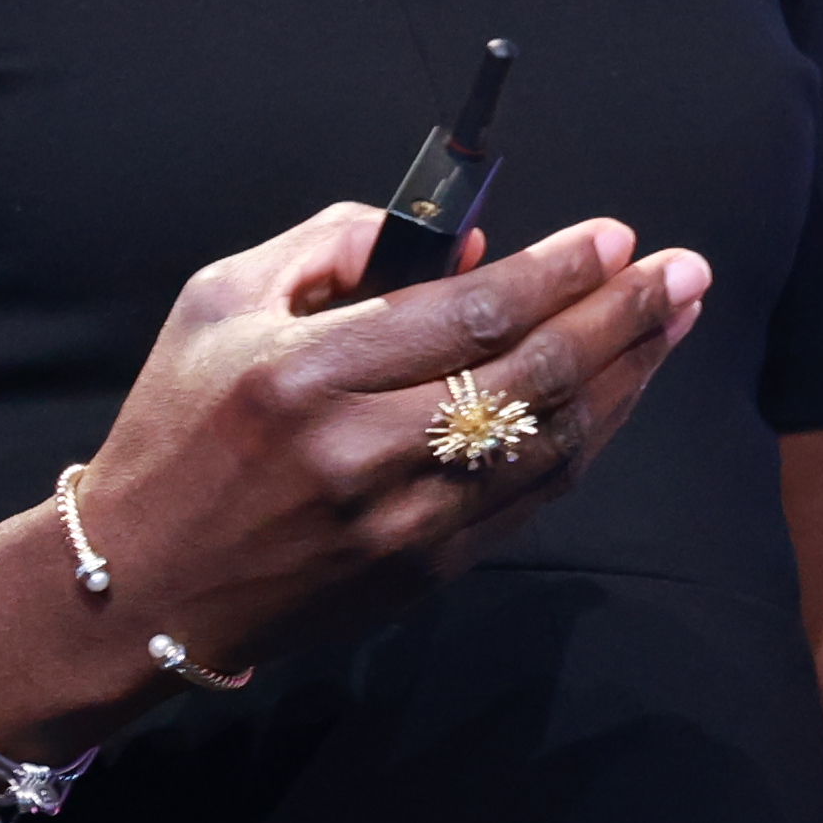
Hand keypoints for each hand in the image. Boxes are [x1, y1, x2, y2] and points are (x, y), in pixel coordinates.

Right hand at [41, 207, 709, 688]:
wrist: (140, 587)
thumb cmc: (178, 424)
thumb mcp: (219, 300)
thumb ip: (333, 246)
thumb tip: (464, 240)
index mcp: (302, 374)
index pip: (469, 312)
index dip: (558, 271)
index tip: (616, 235)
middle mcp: (358, 453)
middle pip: (530, 378)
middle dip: (621, 317)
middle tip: (682, 271)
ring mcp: (398, 526)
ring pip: (549, 447)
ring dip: (625, 379)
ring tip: (671, 321)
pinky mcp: (421, 575)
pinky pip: (532, 503)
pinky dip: (587, 443)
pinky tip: (618, 394)